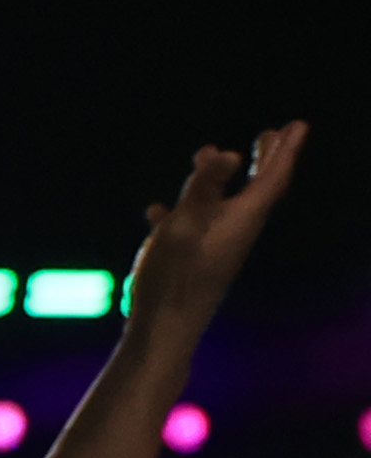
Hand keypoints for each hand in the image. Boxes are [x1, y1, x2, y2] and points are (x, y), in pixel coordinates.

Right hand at [124, 123, 307, 324]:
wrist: (164, 332)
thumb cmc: (174, 279)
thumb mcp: (183, 227)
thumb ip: (203, 189)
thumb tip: (227, 153)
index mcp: (241, 220)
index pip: (272, 178)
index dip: (285, 150)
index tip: (297, 125)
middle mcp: (236, 231)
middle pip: (259, 189)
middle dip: (266, 160)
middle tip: (272, 135)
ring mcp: (216, 248)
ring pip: (229, 204)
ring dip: (229, 180)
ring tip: (221, 160)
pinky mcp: (196, 262)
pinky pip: (196, 225)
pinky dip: (187, 209)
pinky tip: (158, 209)